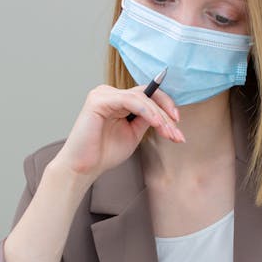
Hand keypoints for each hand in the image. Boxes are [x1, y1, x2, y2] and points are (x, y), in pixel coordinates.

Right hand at [55, 84, 183, 181]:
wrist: (84, 168)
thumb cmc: (104, 153)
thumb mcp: (133, 134)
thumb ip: (146, 120)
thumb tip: (165, 113)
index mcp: (117, 100)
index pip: (146, 95)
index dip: (165, 105)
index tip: (178, 123)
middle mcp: (110, 93)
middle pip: (146, 95)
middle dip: (165, 116)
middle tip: (176, 134)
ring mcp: (103, 94)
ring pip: (141, 98)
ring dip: (159, 116)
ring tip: (168, 132)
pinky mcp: (98, 100)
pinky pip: (129, 100)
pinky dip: (146, 111)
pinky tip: (156, 124)